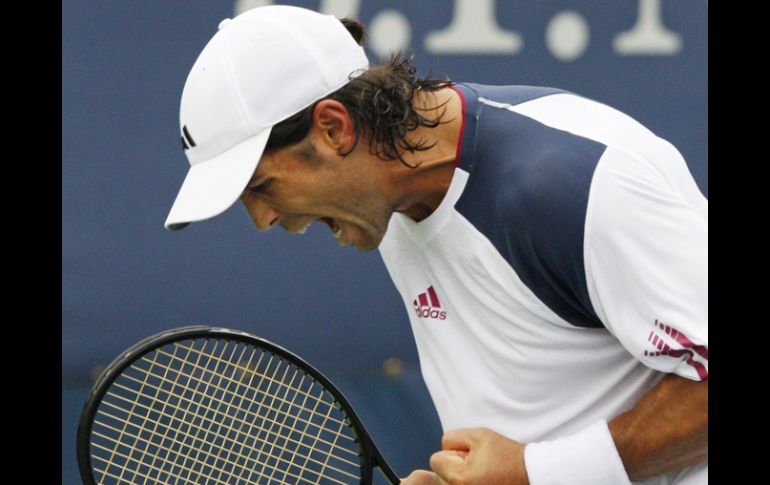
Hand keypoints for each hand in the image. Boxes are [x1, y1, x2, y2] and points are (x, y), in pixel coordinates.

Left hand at [400, 428, 528, 484]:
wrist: (529, 473)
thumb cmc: (505, 454)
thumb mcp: (478, 435)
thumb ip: (451, 438)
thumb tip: (442, 450)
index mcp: (459, 477)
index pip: (435, 460)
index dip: (452, 452)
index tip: (471, 455)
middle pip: (439, 474)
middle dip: (454, 466)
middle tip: (479, 464)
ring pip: (447, 483)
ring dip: (459, 477)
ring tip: (482, 473)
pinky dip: (466, 483)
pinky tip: (483, 480)